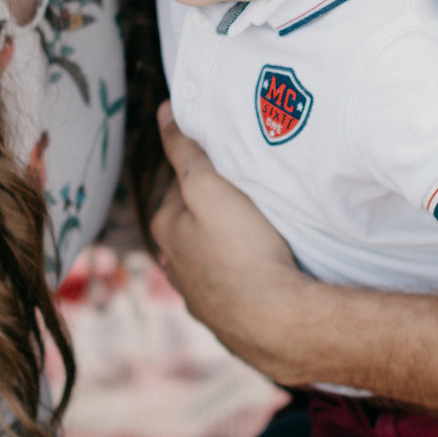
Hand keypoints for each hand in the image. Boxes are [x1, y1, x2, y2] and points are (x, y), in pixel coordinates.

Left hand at [151, 101, 313, 382]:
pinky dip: (240, 281)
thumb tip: (162, 113)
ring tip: (259, 239)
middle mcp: (173, 265)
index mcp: (165, 228)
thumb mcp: (209, 185)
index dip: (208, 174)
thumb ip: (185, 150)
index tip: (235, 171)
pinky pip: (230, 291)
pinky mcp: (224, 323)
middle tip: (251, 202)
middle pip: (193, 224)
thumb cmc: (243, 247)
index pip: (181, 187)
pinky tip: (261, 277)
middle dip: (214, 213)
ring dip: (227, 250)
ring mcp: (198, 298)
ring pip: (209, 260)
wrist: (274, 320)